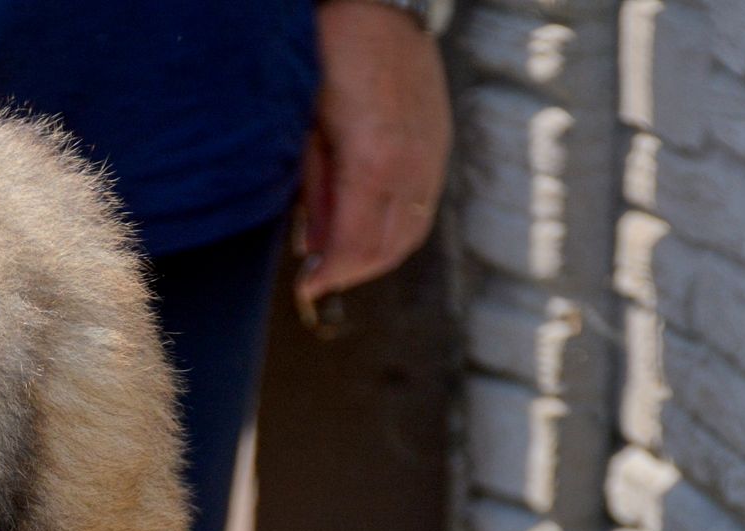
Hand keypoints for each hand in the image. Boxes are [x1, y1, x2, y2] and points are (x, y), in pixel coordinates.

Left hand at [295, 0, 451, 314]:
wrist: (379, 1)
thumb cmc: (329, 54)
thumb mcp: (304, 125)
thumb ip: (313, 187)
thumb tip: (312, 244)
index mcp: (375, 161)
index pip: (358, 245)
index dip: (331, 275)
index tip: (306, 288)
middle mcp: (413, 163)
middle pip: (390, 247)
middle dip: (353, 272)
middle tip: (320, 278)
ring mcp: (433, 152)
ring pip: (412, 230)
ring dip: (376, 255)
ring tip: (340, 257)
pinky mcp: (441, 141)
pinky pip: (423, 203)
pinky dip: (396, 226)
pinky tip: (366, 223)